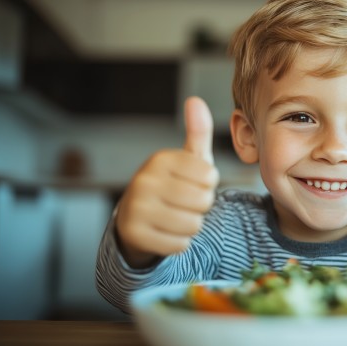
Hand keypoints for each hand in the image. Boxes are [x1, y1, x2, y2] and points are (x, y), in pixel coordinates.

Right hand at [115, 97, 219, 266]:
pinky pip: (180, 245)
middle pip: (203, 200)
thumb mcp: (185, 160)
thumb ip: (197, 132)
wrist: (135, 218)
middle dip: (201, 206)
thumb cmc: (171, 186)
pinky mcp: (136, 235)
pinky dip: (179, 242)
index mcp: (160, 159)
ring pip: (193, 224)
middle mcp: (144, 181)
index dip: (208, 184)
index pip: (210, 176)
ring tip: (175, 217)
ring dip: (191, 225)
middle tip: (184, 203)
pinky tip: (165, 232)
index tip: (191, 183)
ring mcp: (137, 208)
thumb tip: (195, 100)